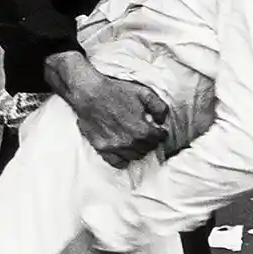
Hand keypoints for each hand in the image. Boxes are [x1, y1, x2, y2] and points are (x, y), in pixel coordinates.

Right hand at [45, 54, 168, 168]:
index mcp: (142, 129)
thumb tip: (163, 120)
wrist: (89, 93)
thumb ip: (159, 107)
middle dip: (150, 142)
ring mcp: (115, 147)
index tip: (159, 131)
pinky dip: (123, 159)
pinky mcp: (102, 148)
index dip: (161, 133)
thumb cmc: (115, 91)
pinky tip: (124, 151)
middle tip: (148, 135)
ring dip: (139, 150)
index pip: (159, 139)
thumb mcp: (144, 93)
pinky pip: (118, 162)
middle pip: (147, 149)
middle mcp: (129, 142)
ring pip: (135, 156)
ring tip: (137, 141)